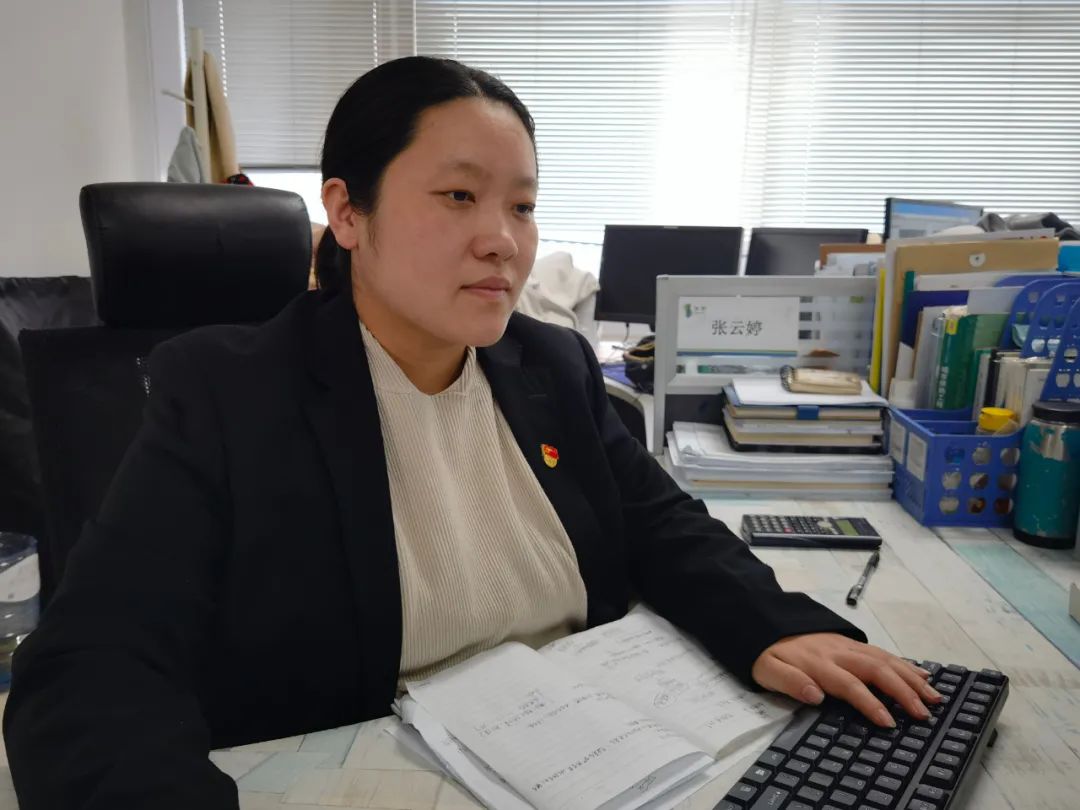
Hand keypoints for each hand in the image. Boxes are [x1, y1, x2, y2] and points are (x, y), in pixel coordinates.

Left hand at [751, 633, 940, 727]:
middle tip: (924, 714)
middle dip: (903, 692)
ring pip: (885, 660)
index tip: (890, 723)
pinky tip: (921, 673)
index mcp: (819, 664)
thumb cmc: (767, 653)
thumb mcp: (767, 670)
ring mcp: (847, 646)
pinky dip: (904, 663)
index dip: (871, 704)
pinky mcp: (851, 642)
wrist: (765, 621)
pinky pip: (882, 652)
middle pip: (877, 670)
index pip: (851, 686)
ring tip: (934, 696)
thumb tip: (816, 695)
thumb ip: (790, 682)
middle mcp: (839, 653)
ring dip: (910, 678)